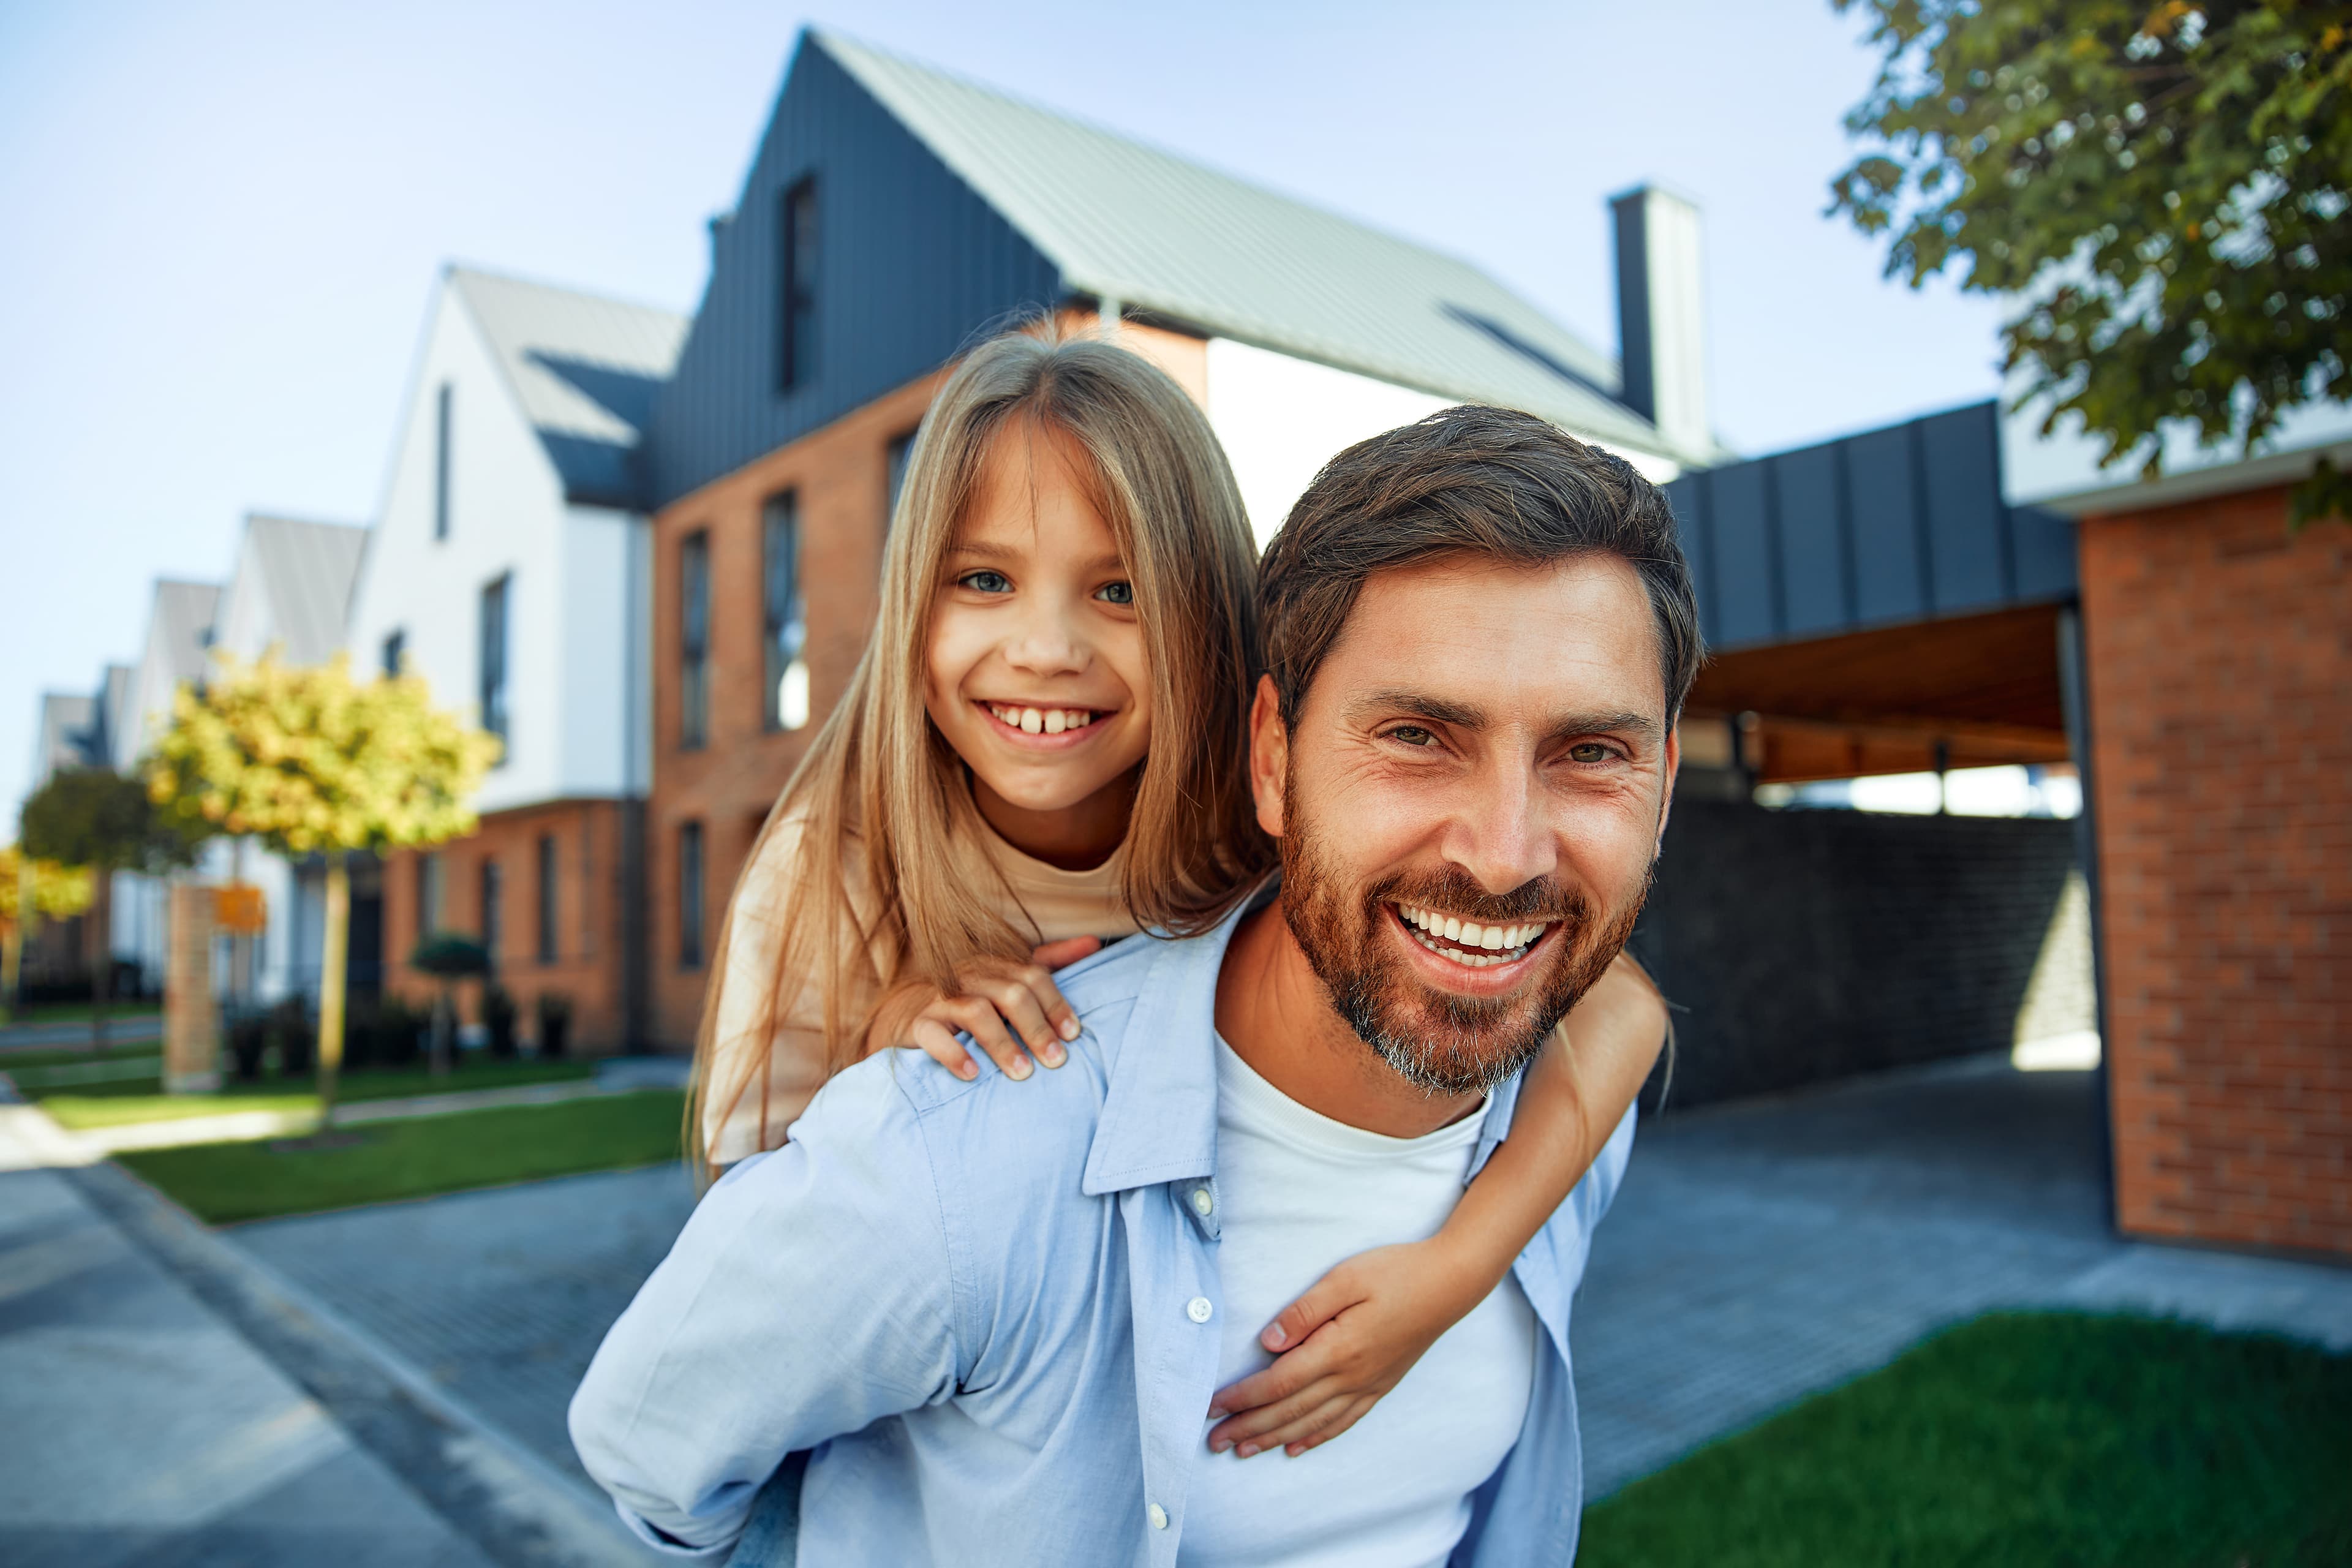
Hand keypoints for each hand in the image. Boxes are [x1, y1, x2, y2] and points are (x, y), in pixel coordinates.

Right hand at [869, 937, 1100, 1081]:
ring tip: (1022, 1073)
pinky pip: (933, 1034)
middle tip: (1056, 1061)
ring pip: (977, 1011)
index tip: (1074, 1035)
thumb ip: (1049, 962)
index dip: (1056, 1004)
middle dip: (1037, 1028)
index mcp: (995, 966)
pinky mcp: (914, 1023)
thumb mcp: (1007, 979)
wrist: (901, 1015)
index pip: (1033, 976)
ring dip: (1003, 1044)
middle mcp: (969, 976)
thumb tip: (1094, 942)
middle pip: (1010, 993)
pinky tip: (972, 1074)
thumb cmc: (966, 1000)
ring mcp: (940, 999)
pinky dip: (954, 1053)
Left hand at [1204, 1238, 1474, 1458]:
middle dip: (1248, 1428)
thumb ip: (1304, 1311)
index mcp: (1338, 1349)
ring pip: (1312, 1423)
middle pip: (1289, 1411)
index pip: (1278, 1383)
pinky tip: (1297, 1448)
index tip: (1211, 1407)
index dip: (1242, 1398)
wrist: (1450, 1284)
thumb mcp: (1345, 1278)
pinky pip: (1343, 1422)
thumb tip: (1268, 1342)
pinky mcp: (1381, 1385)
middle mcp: (1351, 1376)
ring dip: (1274, 1439)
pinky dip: (1316, 1438)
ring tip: (1243, 1451)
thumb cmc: (1396, 1272)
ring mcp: (1368, 1385)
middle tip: (1213, 1442)